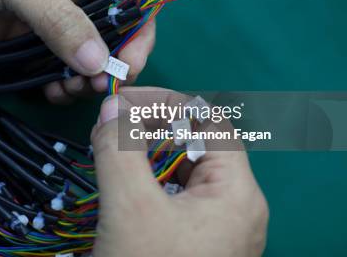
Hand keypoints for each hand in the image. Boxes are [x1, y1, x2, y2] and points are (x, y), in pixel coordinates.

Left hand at [0, 0, 154, 102]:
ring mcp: (44, 19)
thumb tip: (99, 62)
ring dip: (85, 77)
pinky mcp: (21, 44)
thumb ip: (58, 19)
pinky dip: (61, 83)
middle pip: (110, 31)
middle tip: (97, 85)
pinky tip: (53, 91)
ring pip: (83, 55)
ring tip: (71, 90)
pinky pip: (53, 68)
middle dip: (110, 60)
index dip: (136, 30)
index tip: (129, 64)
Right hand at [90, 88, 267, 256]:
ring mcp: (222, 231)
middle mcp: (238, 208)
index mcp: (237, 192)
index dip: (163, 102)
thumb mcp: (129, 206)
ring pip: (185, 174)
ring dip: (147, 156)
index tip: (121, 103)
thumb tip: (113, 109)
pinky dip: (150, 185)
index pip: (209, 120)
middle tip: (108, 128)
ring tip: (112, 155)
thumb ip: (119, 148)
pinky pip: (178, 200)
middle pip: (197, 146)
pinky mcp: (202, 247)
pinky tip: (125, 189)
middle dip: (151, 129)